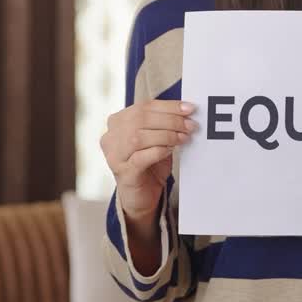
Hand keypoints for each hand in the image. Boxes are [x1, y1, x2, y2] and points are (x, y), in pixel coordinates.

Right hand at [100, 100, 196, 221]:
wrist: (141, 195)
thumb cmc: (149, 164)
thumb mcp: (156, 139)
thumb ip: (164, 124)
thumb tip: (186, 111)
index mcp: (118, 122)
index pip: (144, 107)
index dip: (168, 106)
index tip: (189, 108)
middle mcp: (111, 137)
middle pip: (141, 119)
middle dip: (170, 120)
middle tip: (190, 125)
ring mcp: (114, 155)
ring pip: (138, 137)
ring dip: (166, 135)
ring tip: (183, 138)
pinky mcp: (123, 172)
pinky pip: (140, 158)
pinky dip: (158, 151)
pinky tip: (170, 150)